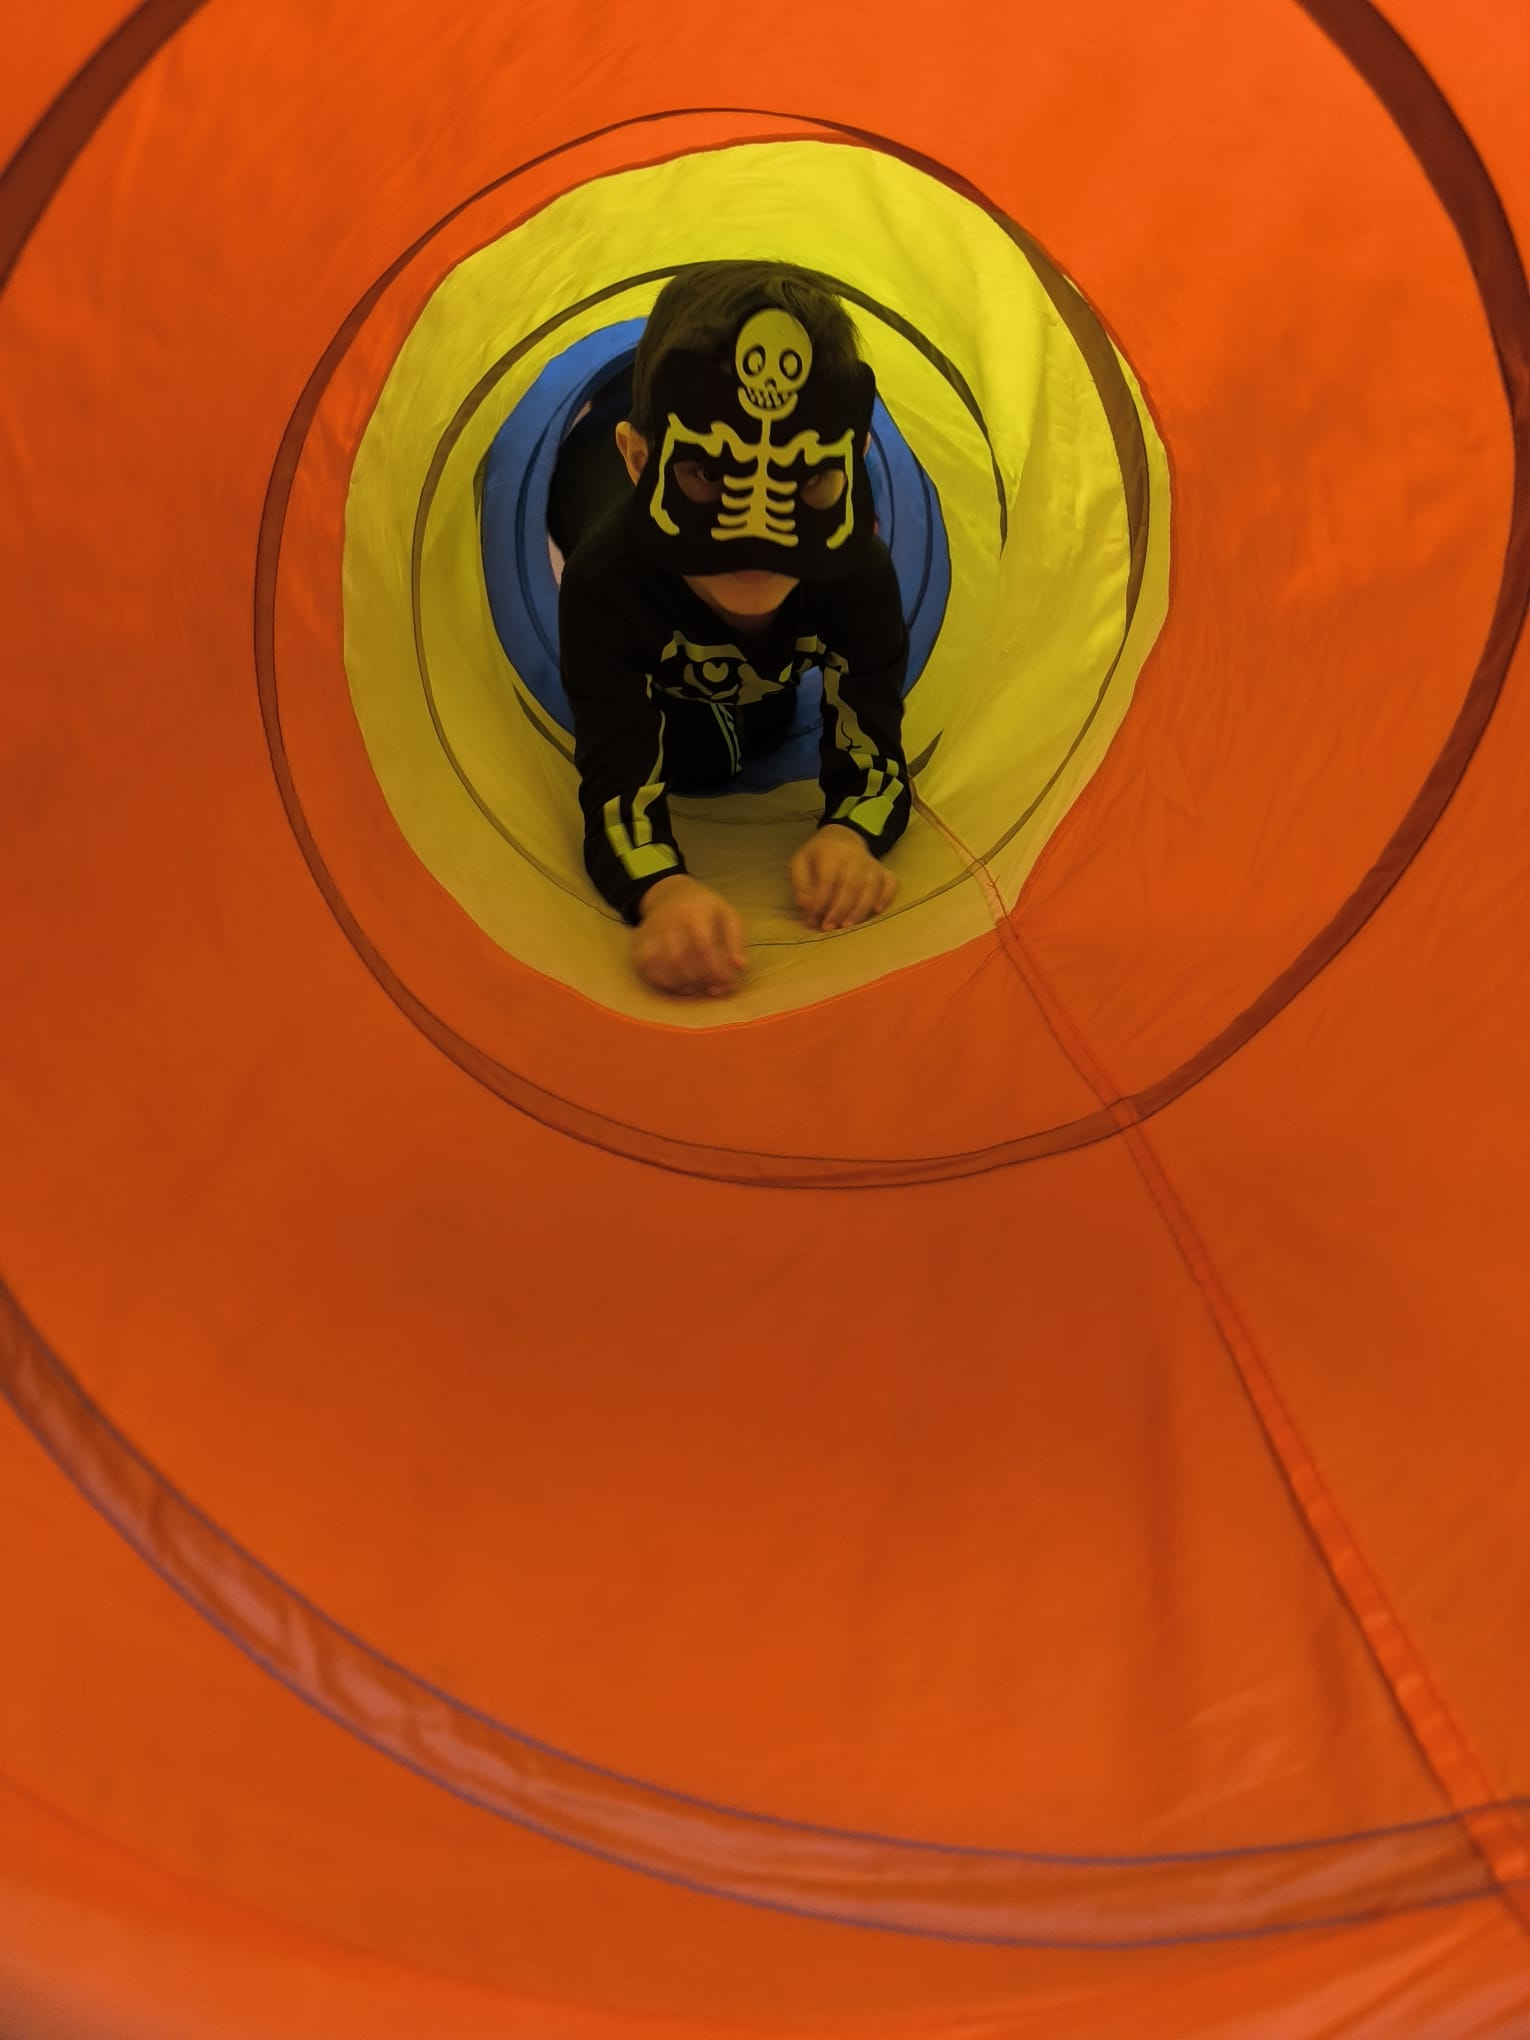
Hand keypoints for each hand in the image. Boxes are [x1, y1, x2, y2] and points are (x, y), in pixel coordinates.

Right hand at [632, 876, 747, 997]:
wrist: (669, 894)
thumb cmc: (704, 910)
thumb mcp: (727, 915)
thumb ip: (736, 941)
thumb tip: (739, 967)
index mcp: (694, 913)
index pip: (703, 947)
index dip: (717, 971)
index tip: (729, 984)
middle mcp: (669, 921)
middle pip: (681, 960)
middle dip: (700, 980)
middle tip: (713, 989)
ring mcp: (651, 932)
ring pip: (662, 965)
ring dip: (681, 984)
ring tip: (696, 988)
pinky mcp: (639, 942)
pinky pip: (645, 967)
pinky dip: (661, 982)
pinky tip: (677, 985)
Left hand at [791, 825, 897, 930]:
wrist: (842, 838)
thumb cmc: (818, 856)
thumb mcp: (800, 863)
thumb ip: (800, 884)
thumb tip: (807, 906)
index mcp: (832, 852)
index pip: (828, 880)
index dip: (820, 902)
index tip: (812, 920)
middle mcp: (855, 856)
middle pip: (852, 885)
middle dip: (839, 910)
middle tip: (828, 928)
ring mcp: (872, 863)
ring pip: (872, 887)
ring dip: (860, 909)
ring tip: (848, 926)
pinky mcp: (883, 870)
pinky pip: (891, 883)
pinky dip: (886, 897)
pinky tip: (877, 910)